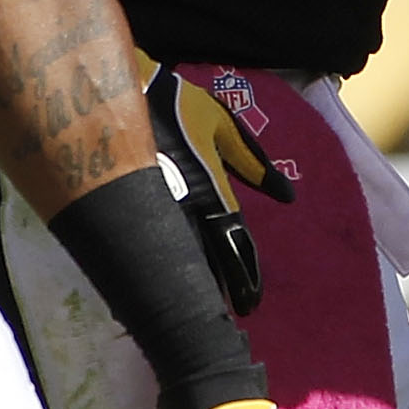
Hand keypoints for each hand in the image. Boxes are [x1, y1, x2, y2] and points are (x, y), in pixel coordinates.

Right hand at [148, 64, 297, 317]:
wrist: (122, 90)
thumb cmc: (178, 105)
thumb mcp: (221, 125)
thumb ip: (252, 161)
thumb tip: (286, 195)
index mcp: (212, 186)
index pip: (234, 240)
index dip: (245, 272)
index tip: (253, 300)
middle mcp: (186, 205)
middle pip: (207, 259)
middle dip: (222, 288)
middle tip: (234, 317)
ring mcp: (154, 208)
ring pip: (178, 258)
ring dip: (193, 285)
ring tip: (203, 311)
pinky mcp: (128, 206)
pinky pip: (148, 244)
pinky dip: (159, 266)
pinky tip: (162, 286)